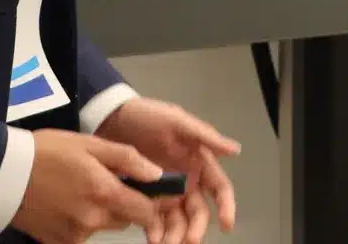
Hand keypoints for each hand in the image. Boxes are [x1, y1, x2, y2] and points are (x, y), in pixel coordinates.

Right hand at [10, 129, 164, 243]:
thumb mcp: (90, 144)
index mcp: (105, 193)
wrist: (2, 173)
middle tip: (104, 181)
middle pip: (125, 219)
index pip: (146, 212)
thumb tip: (157, 175)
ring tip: (78, 189)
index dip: (154, 205)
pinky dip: (79, 222)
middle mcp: (93, 221)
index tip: (152, 194)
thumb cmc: (49, 151)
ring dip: (100, 213)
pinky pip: (81, 235)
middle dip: (123, 203)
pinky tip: (63, 203)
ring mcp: (74, 236)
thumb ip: (127, 159)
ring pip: (103, 227)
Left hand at [97, 97, 241, 240]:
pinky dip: (155, 232)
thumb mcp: (177, 121)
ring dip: (175, 235)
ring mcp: (166, 194)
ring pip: (177, 222)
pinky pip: (153, 221)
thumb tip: (236, 149)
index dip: (226, 207)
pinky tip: (152, 239)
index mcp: (199, 163)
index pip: (220, 189)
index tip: (226, 225)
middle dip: (195, 229)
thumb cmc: (148, 116)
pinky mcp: (145, 200)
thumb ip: (205, 136)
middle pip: (198, 212)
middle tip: (189, 241)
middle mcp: (186, 182)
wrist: (112, 119)